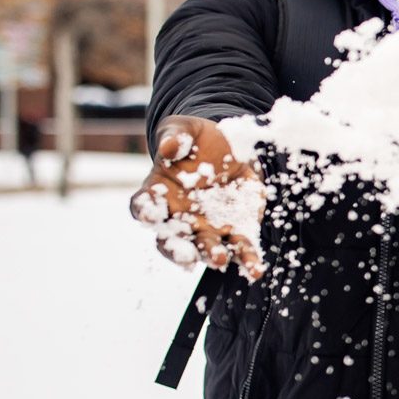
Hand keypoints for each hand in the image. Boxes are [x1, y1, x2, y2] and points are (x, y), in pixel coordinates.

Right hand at [129, 115, 265, 278]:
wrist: (230, 147)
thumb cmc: (197, 140)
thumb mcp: (184, 128)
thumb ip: (174, 135)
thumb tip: (167, 147)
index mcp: (158, 193)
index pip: (143, 206)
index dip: (144, 210)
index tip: (148, 213)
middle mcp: (178, 218)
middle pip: (171, 241)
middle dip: (178, 250)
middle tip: (187, 255)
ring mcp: (207, 228)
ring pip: (206, 249)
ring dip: (213, 256)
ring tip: (221, 259)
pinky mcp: (237, 230)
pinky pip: (241, 249)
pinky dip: (248, 261)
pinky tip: (255, 270)